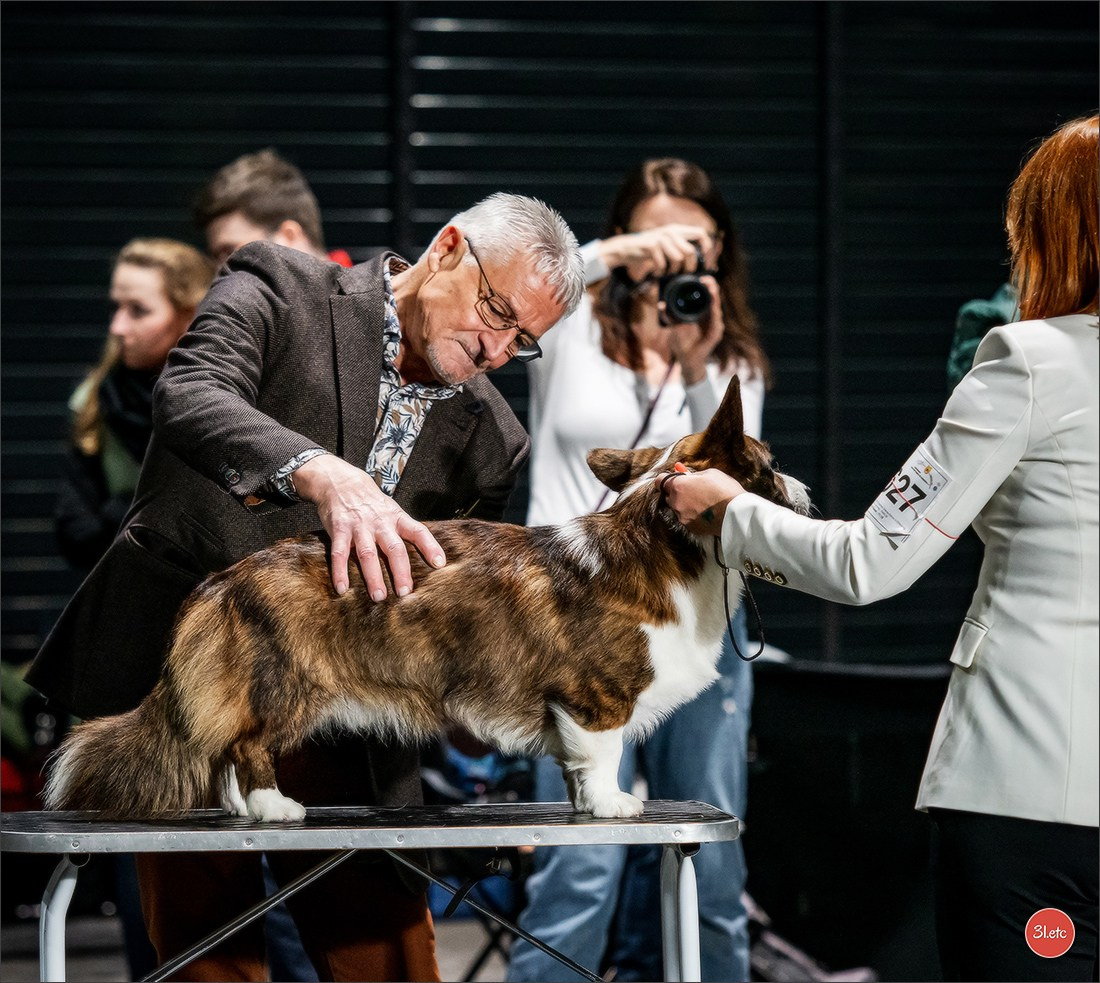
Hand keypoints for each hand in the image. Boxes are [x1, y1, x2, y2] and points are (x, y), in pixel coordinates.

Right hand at [291, 454, 445, 598]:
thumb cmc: (371, 503)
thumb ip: (403, 531)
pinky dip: (340, 572)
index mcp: (396, 518)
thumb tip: (423, 556)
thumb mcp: (391, 511)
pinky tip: (343, 588)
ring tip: (379, 596)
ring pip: (368, 554)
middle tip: (405, 592)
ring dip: (373, 577)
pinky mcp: (339, 530)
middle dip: (401, 571)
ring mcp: (359, 526)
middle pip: (394, 548)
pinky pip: (339, 554)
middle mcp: (380, 522)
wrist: (341, 482)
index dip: (430, 546)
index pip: (418, 531)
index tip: (439, 564)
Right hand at [597, 224, 715, 283]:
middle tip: (684, 274)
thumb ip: (679, 247)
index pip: (701, 233)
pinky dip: (660, 271)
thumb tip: (696, 261)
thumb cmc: (648, 250)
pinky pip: (663, 263)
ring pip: (679, 258)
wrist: (626, 248)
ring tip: (668, 272)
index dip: (706, 247)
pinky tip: (657, 272)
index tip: (703, 261)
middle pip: (690, 251)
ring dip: (674, 270)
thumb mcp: (666, 244)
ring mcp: (661, 237)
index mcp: (677, 230)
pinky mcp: (652, 245)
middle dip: (690, 266)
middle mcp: (671, 231)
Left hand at [664, 467, 745, 535]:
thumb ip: (691, 473)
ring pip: (677, 508)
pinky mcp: (689, 528)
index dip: (666, 478)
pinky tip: (706, 512)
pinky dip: (692, 515)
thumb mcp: (709, 473)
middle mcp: (675, 502)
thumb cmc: (724, 489)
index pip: (660, 481)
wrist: (736, 514)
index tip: (674, 478)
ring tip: (703, 502)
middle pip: (669, 496)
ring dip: (685, 504)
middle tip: (694, 490)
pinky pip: (686, 519)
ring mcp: (681, 517)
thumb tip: (679, 469)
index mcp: (678, 486)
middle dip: (677, 492)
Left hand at [666, 274, 724, 383]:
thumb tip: (661, 304)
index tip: (702, 277)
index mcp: (701, 311)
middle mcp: (710, 315)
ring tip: (712, 290)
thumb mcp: (673, 325)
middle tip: (707, 280)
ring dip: (715, 299)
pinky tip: (714, 310)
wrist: (686, 358)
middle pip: (714, 298)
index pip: (707, 294)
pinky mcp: (715, 334)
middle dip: (712, 287)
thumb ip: (668, 315)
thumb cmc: (681, 340)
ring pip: (716, 308)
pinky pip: (716, 323)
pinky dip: (715, 316)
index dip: (706, 284)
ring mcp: (714, 324)